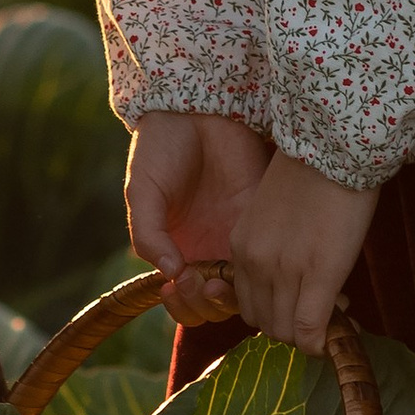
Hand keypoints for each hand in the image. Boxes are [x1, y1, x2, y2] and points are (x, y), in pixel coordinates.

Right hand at [126, 110, 271, 319]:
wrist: (196, 109)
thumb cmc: (161, 148)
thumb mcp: (143, 191)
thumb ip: (148, 233)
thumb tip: (168, 273)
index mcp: (177, 249)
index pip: (182, 297)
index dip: (180, 303)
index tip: (175, 285)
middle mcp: (209, 251)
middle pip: (215, 304)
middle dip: (204, 305)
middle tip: (198, 282)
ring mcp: (239, 238)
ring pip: (246, 291)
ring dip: (231, 298)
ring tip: (219, 280)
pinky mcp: (264, 220)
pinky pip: (271, 259)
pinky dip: (265, 273)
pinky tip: (251, 267)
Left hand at [225, 153, 378, 355]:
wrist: (334, 146)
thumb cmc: (312, 172)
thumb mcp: (273, 214)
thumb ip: (274, 248)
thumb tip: (297, 280)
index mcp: (240, 246)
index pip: (248, 304)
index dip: (278, 314)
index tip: (304, 305)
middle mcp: (253, 262)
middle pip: (264, 324)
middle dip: (293, 327)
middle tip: (323, 310)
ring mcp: (282, 270)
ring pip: (285, 332)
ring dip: (309, 333)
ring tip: (336, 310)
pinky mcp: (317, 274)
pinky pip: (309, 329)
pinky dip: (322, 341)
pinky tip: (342, 331)